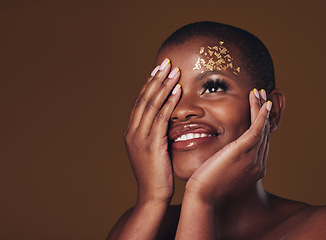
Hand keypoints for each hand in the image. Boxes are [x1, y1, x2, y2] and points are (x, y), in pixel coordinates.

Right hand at [124, 58, 180, 203]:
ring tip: (173, 70)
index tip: (158, 70)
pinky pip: (161, 117)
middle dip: (155, 79)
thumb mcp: (153, 152)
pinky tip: (177, 90)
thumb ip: (156, 135)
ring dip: (163, 85)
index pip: (140, 102)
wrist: (152, 196)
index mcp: (131, 132)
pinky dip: (169, 102)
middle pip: (143, 98)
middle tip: (166, 62)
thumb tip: (167, 122)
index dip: (149, 85)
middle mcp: (133, 132)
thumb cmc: (157, 175)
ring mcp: (140, 137)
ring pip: (151, 104)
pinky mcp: (151, 144)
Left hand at [184, 89, 271, 205]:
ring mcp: (253, 158)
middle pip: (265, 134)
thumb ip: (229, 163)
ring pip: (262, 128)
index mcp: (254, 170)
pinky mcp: (244, 151)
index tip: (258, 112)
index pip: (261, 144)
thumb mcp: (222, 173)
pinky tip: (261, 102)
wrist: (202, 196)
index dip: (261, 126)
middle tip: (262, 98)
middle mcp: (258, 165)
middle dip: (263, 115)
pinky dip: (260, 114)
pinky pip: (257, 128)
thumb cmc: (206, 186)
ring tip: (258, 93)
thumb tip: (224, 155)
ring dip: (261, 108)